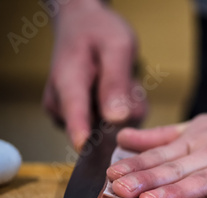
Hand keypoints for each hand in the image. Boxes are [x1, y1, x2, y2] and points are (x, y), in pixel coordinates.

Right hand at [42, 0, 145, 150]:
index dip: (83, 134)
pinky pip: (113, 125)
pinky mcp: (83, 121)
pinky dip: (125, 111)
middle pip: (101, 128)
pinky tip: (122, 91)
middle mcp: (62, 105)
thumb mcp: (117, 47)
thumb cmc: (99, 32)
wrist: (83, 25)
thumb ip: (116, 82)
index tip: (88, 150)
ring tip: (125, 82)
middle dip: (125, 112)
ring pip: (112, 128)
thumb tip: (116, 118)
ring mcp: (71, 115)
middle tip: (130, 83)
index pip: (74, 113)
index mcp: (67, 82)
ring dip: (128, 109)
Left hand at [106, 94, 206, 197]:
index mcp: (199, 140)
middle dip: (148, 179)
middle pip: (179, 168)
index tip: (110, 177)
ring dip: (180, 190)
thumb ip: (165, 136)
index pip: (163, 155)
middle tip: (120, 191)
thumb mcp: (203, 124)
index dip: (137, 166)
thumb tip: (125, 139)